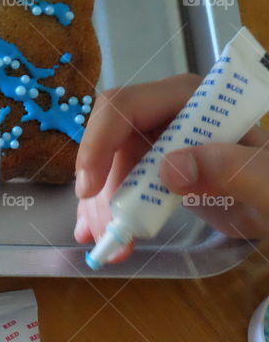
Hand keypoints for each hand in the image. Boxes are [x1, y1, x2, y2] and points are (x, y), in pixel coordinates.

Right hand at [74, 74, 268, 263]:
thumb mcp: (266, 183)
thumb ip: (231, 169)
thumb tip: (170, 166)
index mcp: (187, 99)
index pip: (125, 106)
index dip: (99, 142)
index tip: (90, 189)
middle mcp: (162, 111)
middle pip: (109, 139)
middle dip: (101, 187)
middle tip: (106, 233)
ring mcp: (153, 136)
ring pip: (107, 165)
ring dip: (99, 205)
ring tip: (110, 244)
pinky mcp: (149, 161)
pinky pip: (113, 178)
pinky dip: (101, 206)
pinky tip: (95, 231)